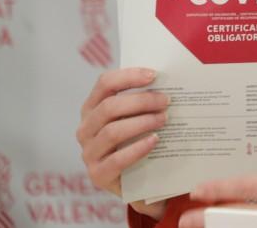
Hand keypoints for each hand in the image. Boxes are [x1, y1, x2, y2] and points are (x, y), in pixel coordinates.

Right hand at [76, 67, 169, 218]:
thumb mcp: (138, 117)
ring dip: (142, 123)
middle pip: (109, 107)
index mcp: (93, 108)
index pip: (104, 83)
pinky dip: (137, 148)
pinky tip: (155, 141)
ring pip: (112, 132)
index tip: (154, 75)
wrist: (139, 181)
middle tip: (166, 101)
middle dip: (141, 101)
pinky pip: (116, 160)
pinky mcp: (98, 174)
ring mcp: (89, 153)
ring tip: (164, 119)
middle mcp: (85, 128)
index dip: (128, 76)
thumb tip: (171, 81)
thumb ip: (145, 99)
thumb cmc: (139, 139)